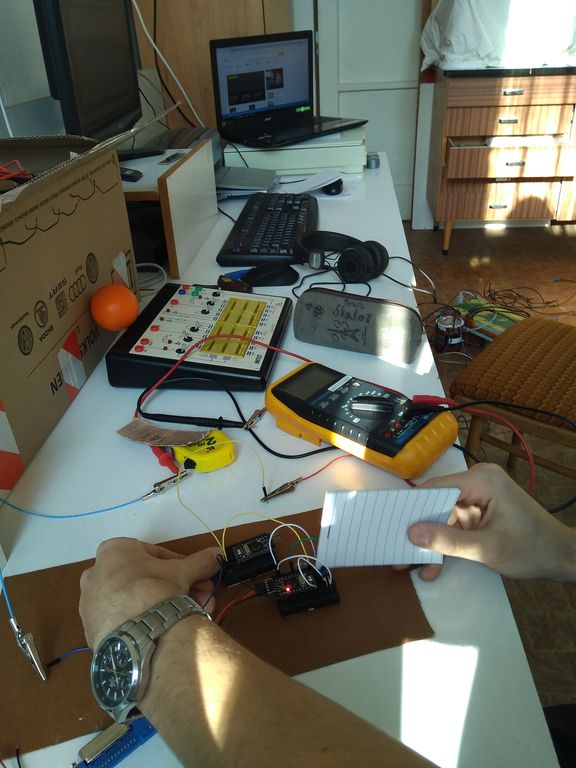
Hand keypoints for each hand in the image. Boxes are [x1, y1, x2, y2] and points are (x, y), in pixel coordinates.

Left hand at [79, 537, 220, 647]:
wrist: (136, 635)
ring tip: (189, 616)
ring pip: (135, 600)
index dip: (180, 565)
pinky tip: (166, 630)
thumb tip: (217, 554)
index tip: (196, 575)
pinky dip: (144, 622)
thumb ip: (199, 561)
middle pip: (145, 579)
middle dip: (176, 587)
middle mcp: (95, 573)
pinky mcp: (92, 630)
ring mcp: (91, 604)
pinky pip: (124, 620)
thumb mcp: (182, 572)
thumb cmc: (154, 590)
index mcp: (113, 551)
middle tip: (198, 596)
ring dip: (163, 605)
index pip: (154, 554)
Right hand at [407, 463, 575, 581]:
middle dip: (420, 530)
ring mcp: (478, 496)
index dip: (413, 507)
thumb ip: (448, 541)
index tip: (390, 526)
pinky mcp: (479, 510)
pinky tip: (433, 565)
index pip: (436, 488)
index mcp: (482, 480)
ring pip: (442, 516)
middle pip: (437, 502)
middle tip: (397, 552)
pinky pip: (454, 523)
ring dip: (431, 542)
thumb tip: (412, 534)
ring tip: (412, 565)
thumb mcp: (486, 548)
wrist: (562, 557)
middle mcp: (478, 481)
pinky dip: (445, 542)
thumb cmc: (531, 549)